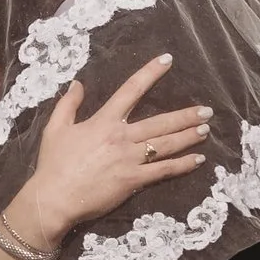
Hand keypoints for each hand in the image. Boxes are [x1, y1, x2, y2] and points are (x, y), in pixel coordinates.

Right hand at [16, 57, 210, 249]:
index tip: (167, 61)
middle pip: (160, 122)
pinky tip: (197, 160)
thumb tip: (77, 83)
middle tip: (206, 111)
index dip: (150, 73)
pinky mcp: (133, 180)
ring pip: (166, 144)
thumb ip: (68, 104)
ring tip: (205, 130)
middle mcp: (121, 137)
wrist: (54, 198)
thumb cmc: (53, 164)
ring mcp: (129, 159)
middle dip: (185, 116)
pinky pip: (163, 170)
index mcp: (103, 121)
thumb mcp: (55, 128)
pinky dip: (182, 165)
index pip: (131, 90)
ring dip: (188, 136)